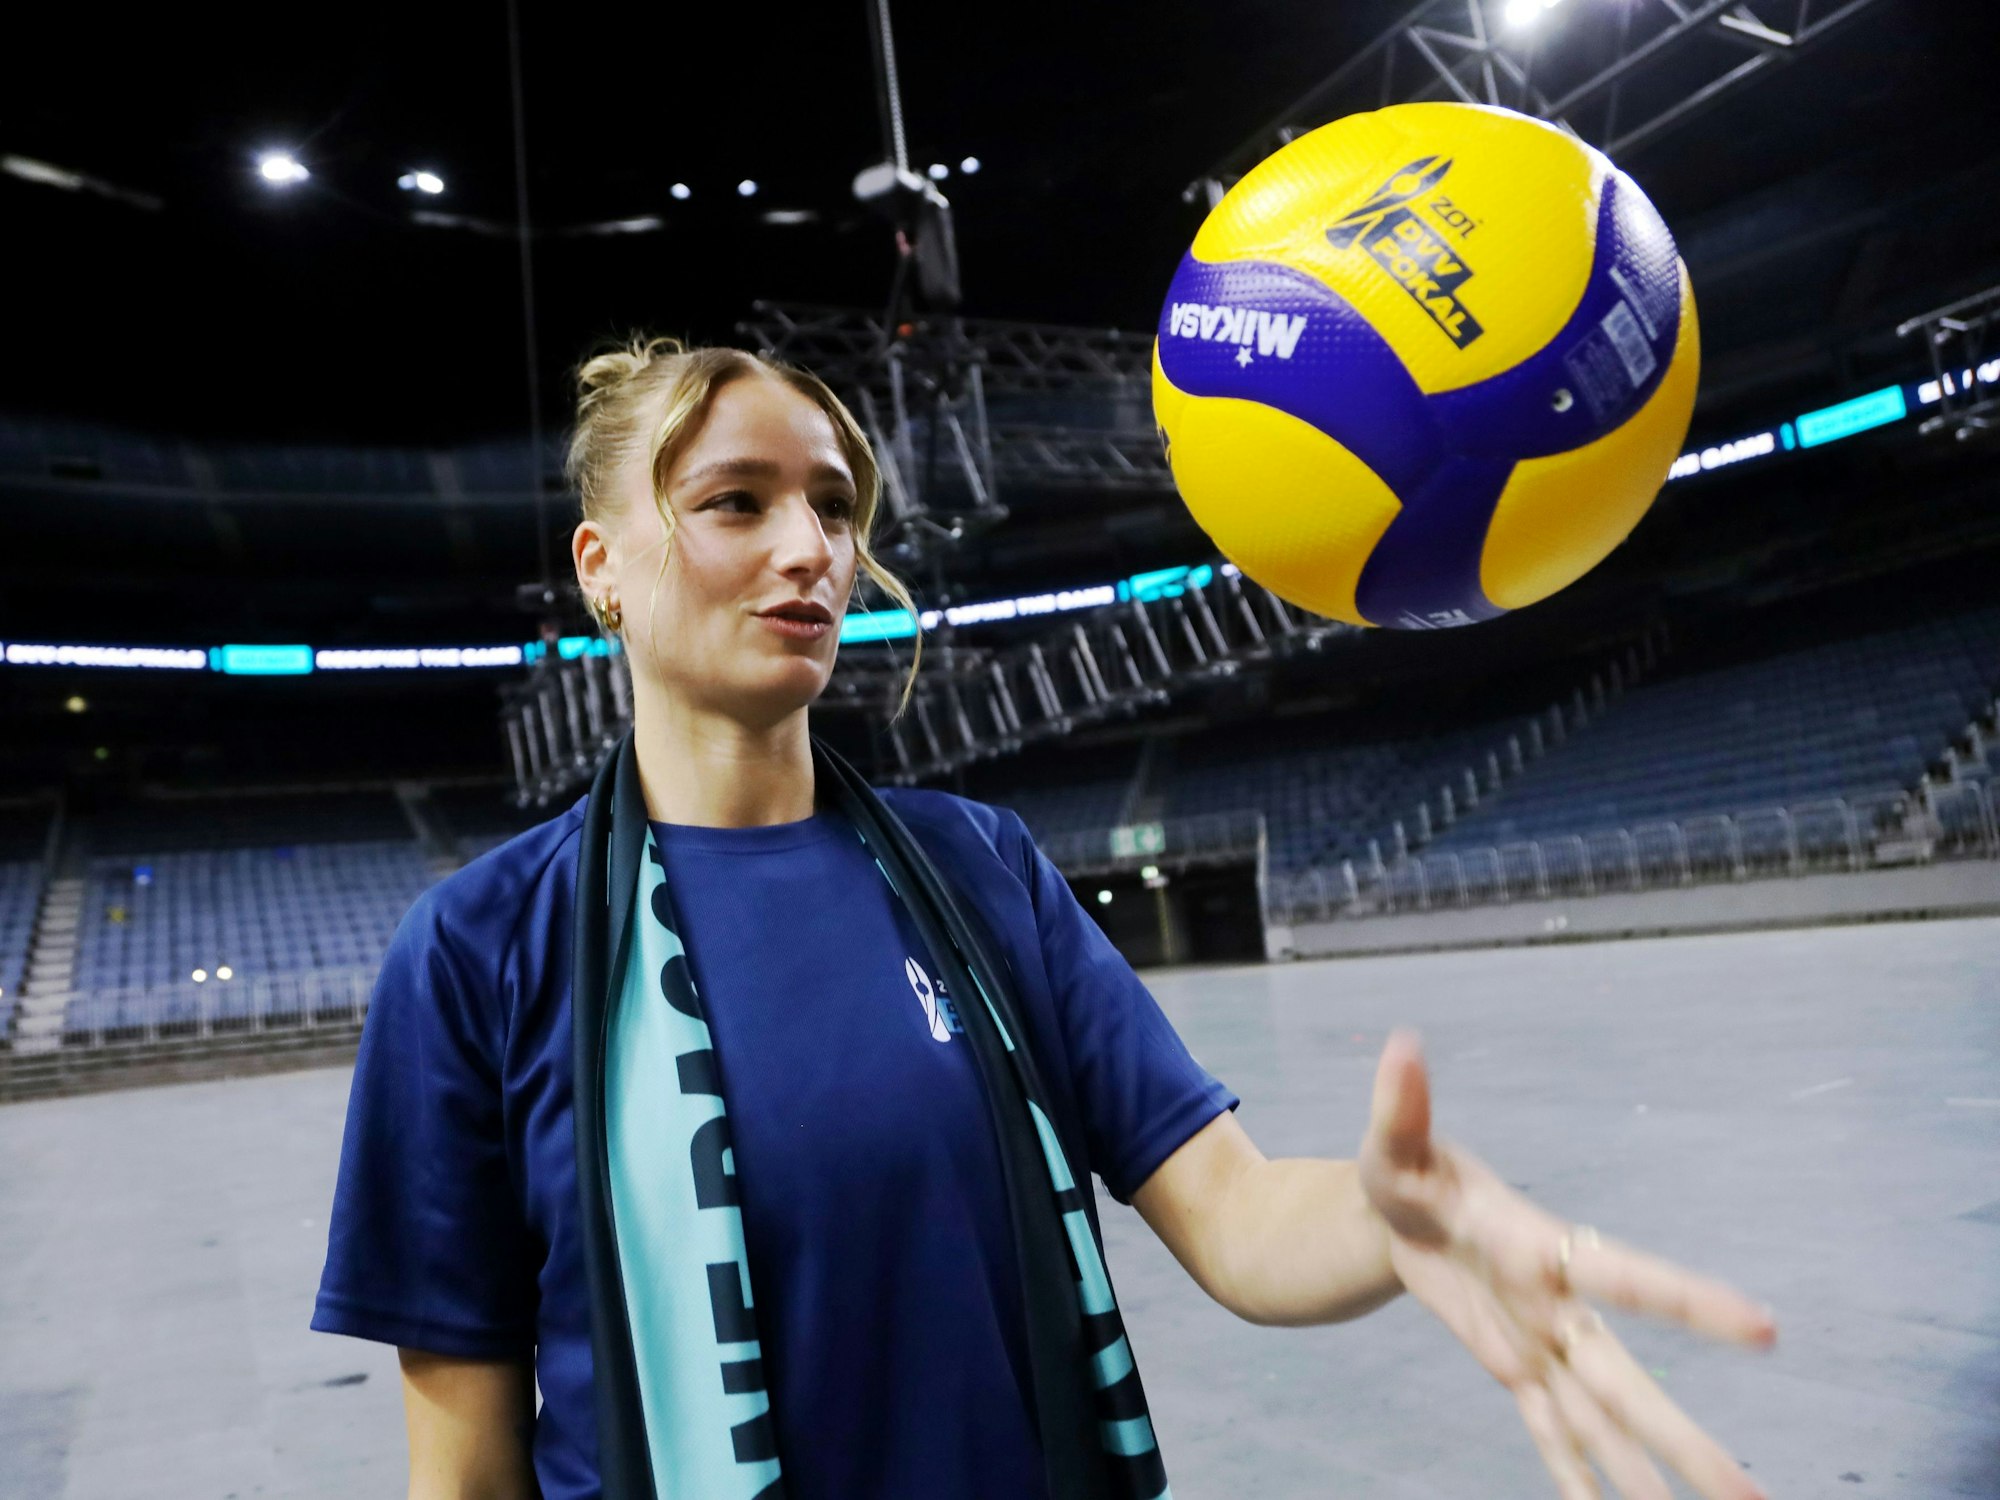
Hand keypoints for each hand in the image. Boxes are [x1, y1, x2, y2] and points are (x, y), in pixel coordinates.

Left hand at [1356, 1029, 1777, 1499]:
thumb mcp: (1393, 1140)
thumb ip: (1402, 1103)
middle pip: (1628, 1383)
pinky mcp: (1514, 1368)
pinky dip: (1577, 1475)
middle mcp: (1556, 1305)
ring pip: (1605, 1419)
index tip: (1765, 1330)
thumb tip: (1402, 1043)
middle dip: (1687, 1441)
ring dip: (1654, 1474)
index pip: (1623, 1276)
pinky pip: (1551, 1432)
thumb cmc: (1403, 1167)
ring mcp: (1540, 1343)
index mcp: (1540, 1246)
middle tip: (1755, 1499)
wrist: (1394, 1207)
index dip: (1689, 1303)